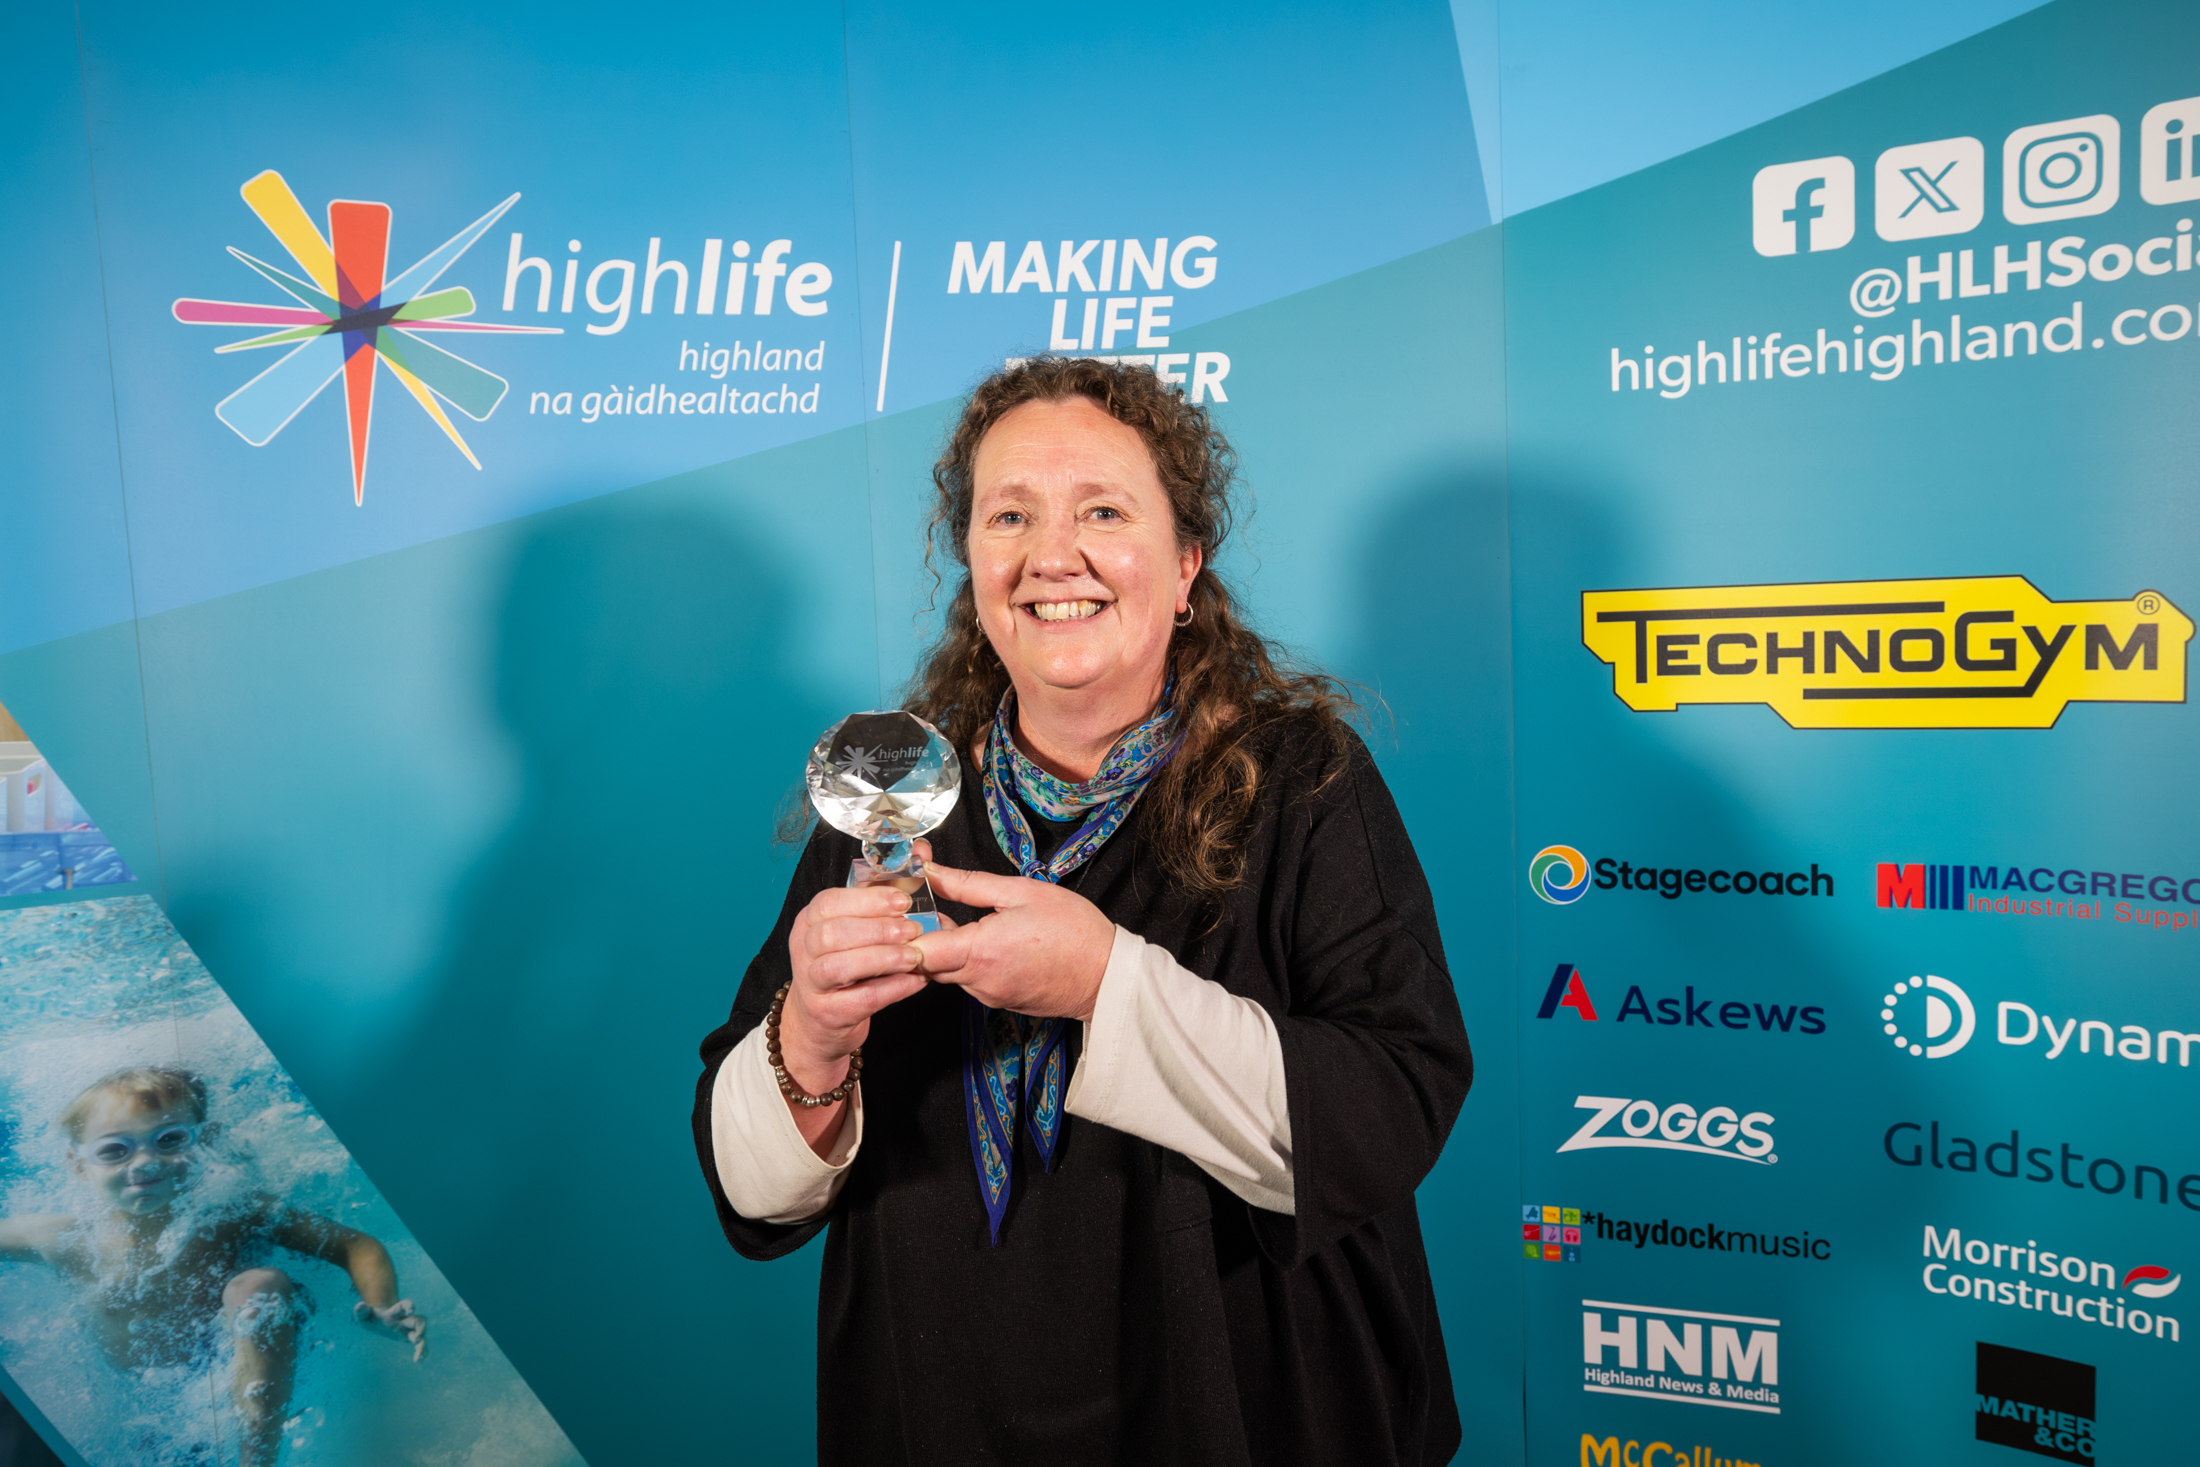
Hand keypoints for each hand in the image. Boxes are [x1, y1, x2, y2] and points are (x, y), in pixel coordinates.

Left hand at [354, 1298, 427, 1361]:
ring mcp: (408, 1329)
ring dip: (423, 1344)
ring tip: (418, 1357)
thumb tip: (360, 1305)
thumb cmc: (373, 1317)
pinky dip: (423, 1351)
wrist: (382, 1318)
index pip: (403, 1306)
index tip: (411, 1310)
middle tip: (416, 1339)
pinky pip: (420, 1343)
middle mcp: (405, 1320)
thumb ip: (362, 1311)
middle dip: (421, 1328)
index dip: (409, 1306)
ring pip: (422, 1333)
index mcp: (394, 1313)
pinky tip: (419, 1360)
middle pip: (419, 1320)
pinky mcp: (409, 1337)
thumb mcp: (364, 1315)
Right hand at [780, 840, 938, 1094]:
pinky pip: (857, 1000)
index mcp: (811, 919)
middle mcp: (803, 948)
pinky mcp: (825, 1014)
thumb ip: (889, 887)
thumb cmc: (849, 962)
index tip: (903, 901)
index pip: (829, 902)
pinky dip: (889, 990)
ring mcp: (810, 983)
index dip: (867, 900)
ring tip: (914, 957)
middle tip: (912, 930)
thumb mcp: (862, 923)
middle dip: (875, 929)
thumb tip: (921, 850)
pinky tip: (915, 982)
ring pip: (837, 967)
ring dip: (880, 959)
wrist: (823, 1020)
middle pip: (830, 934)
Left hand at [912, 862, 1114, 1020]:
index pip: (916, 950)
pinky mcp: (998, 1002)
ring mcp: (988, 996)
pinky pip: (969, 981)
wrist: (1107, 975)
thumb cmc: (1073, 930)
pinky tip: (988, 942)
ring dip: (947, 948)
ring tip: (965, 920)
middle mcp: (978, 981)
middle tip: (931, 905)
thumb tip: (931, 872)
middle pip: (926, 963)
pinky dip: (968, 962)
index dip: (904, 929)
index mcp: (980, 951)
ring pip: (947, 972)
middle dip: (922, 936)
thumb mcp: (1020, 891)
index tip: (907, 907)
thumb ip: (968, 883)